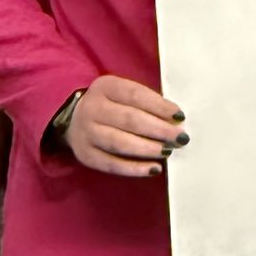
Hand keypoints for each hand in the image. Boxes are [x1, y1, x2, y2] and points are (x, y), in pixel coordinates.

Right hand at [64, 75, 187, 175]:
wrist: (75, 120)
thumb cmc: (112, 106)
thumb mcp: (124, 94)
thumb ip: (147, 103)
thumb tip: (175, 122)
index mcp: (105, 87)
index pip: (135, 95)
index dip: (159, 106)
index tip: (180, 116)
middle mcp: (92, 108)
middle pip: (129, 120)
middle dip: (159, 130)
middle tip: (180, 138)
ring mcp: (86, 133)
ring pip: (120, 143)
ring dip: (148, 149)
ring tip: (168, 151)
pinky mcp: (86, 155)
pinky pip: (113, 165)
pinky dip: (135, 168)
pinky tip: (154, 169)